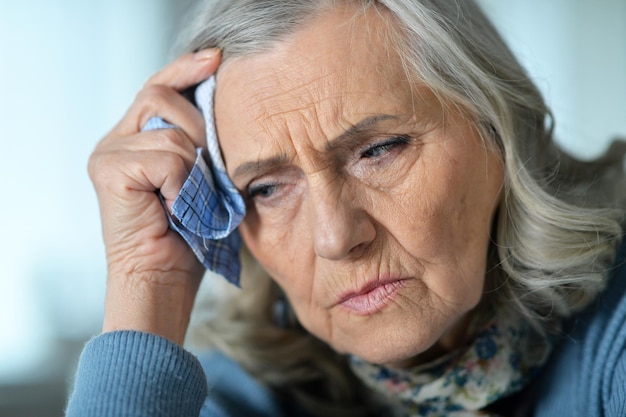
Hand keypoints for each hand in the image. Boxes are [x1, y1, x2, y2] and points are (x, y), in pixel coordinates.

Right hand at [88, 49, 220, 344]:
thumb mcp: (202, 178)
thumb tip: (222, 105)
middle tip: (212, 170)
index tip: (217, 58)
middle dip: (201, 128)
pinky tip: (178, 208)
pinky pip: (168, 158)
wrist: (162, 278)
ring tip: (194, 200)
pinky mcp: (109, 169)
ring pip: (173, 133)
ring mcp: (108, 153)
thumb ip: (201, 143)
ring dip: (197, 168)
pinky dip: (185, 185)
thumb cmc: (187, 235)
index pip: (158, 87)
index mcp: (135, 138)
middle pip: (162, 96)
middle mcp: (115, 140)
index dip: (186, 69)